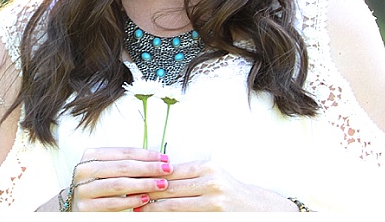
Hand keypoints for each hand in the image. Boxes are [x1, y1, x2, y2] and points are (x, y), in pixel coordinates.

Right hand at [67, 147, 174, 211]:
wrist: (77, 208)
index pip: (123, 152)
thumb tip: (158, 159)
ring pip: (118, 184)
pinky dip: (131, 201)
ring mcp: (82, 189)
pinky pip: (112, 203)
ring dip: (143, 184)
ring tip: (161, 184)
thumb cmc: (99, 186)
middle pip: (122, 167)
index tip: (164, 158)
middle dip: (148, 168)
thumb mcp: (108, 170)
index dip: (145, 154)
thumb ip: (126, 164)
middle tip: (167, 169)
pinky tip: (145, 199)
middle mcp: (84, 170)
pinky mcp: (85, 207)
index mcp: (91, 156)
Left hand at [135, 159, 298, 211]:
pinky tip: (156, 219)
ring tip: (136, 211)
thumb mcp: (210, 175)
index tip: (132, 180)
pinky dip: (169, 219)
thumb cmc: (228, 190)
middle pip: (170, 190)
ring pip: (174, 208)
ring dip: (153, 210)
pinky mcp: (214, 217)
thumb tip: (154, 174)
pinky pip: (185, 219)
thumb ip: (187, 175)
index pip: (171, 172)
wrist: (256, 209)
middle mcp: (212, 184)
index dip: (150, 177)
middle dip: (147, 194)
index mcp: (208, 168)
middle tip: (127, 197)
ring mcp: (214, 203)